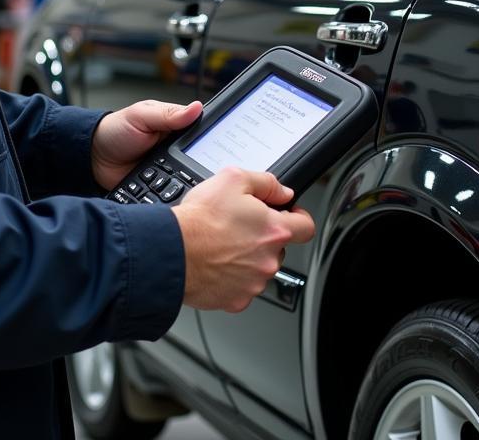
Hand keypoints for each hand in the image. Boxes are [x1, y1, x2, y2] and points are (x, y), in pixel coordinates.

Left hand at [90, 99, 202, 191]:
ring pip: (189, 180)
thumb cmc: (115, 130)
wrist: (93, 158)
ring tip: (195, 191)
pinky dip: (174, 197)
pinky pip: (172, 195)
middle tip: (208, 177)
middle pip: (199, 161)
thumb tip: (197, 107)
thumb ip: (169, 114)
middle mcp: (176, 150)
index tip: (222, 152)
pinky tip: (179, 201)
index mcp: (176, 128)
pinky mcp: (159, 188)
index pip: (202, 134)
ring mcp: (168, 170)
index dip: (212, 142)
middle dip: (203, 169)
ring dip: (189, 185)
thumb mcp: (141, 116)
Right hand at [171, 167, 314, 312]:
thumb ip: (265, 182)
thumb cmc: (199, 219)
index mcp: (274, 230)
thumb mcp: (233, 179)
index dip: (299, 217)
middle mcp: (269, 260)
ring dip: (247, 257)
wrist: (172, 251)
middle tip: (238, 226)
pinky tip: (216, 263)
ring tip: (222, 244)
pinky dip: (232, 277)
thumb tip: (283, 192)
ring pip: (259, 268)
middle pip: (278, 247)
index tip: (290, 215)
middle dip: (263, 236)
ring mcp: (254, 283)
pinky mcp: (236, 300)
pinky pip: (241, 287)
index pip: (306, 227)